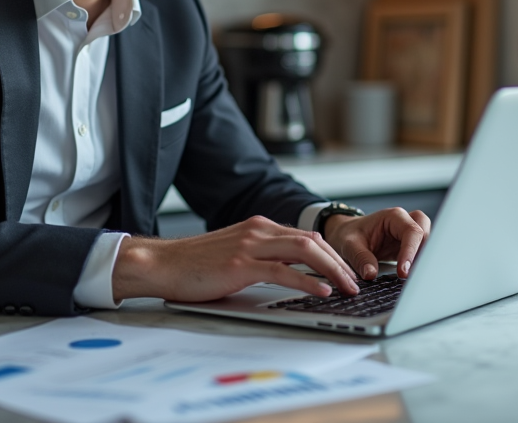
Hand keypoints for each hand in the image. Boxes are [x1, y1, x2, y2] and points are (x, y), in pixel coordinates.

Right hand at [111, 216, 359, 302]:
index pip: (305, 236)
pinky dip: (308, 281)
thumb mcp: (234, 253)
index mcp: (258, 227)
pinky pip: (283, 271)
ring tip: (346, 288)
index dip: (331, 254)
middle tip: (355, 282)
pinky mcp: (241, 265)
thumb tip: (288, 272)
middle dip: (339, 262)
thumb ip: (260, 256)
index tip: (345, 271)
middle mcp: (258, 230)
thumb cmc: (194, 264)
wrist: (162, 264)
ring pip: (304, 251)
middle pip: (312, 241)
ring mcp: (250, 245)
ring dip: (332, 270)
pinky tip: (321, 291)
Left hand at [322, 207, 431, 279]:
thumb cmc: (348, 234)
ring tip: (414, 278)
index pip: (411, 231)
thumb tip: (371, 274)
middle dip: (423, 252)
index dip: (411, 251)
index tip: (404, 272)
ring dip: (423, 259)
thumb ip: (360, 258)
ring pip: (427, 243)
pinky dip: (418, 265)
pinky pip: (420, 254)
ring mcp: (407, 235)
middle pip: (426, 232)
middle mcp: (404, 223)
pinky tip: (411, 278)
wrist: (346, 235)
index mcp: (392, 217)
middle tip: (414, 274)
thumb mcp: (349, 245)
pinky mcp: (408, 247)